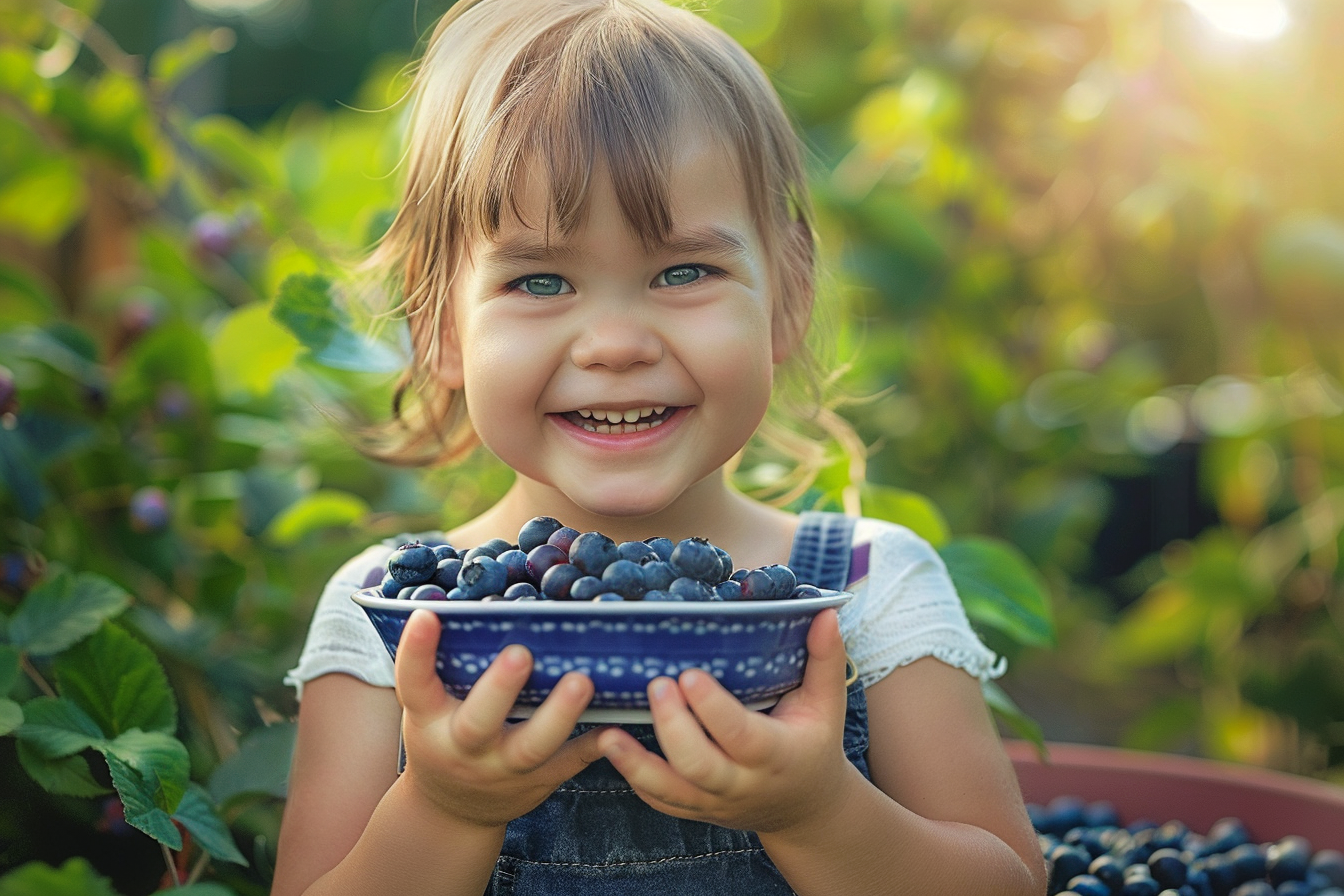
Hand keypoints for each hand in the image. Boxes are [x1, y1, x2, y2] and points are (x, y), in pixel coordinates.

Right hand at [394, 609, 603, 829]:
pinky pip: (568, 764)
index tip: (427, 615)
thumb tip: (475, 599)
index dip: (416, 650)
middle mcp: (462, 746)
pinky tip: (614, 721)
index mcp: (428, 719)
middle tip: (520, 653)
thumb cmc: (443, 736)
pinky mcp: (537, 781)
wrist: (453, 811)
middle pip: (478, 723)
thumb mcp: (429, 708)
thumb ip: (445, 667)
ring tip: (582, 680)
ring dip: (558, 715)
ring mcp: (501, 769)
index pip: (413, 683)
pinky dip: (593, 744)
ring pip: (530, 748)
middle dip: (499, 689)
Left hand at [596, 609, 860, 834]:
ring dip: (637, 764)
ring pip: (671, 792)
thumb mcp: (826, 705)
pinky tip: (612, 748)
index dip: (713, 709)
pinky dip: (634, 778)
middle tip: (656, 684)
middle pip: (700, 766)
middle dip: (674, 728)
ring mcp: (715, 802)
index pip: (741, 735)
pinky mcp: (695, 810)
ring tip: (609, 733)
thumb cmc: (813, 743)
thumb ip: (826, 659)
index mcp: (776, 755)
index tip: (690, 674)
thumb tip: (826, 613)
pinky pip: (660, 801)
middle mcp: (742, 784)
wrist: (805, 807)